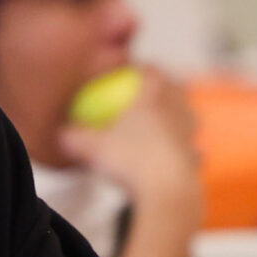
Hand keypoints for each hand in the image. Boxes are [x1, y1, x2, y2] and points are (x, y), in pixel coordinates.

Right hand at [59, 67, 199, 213]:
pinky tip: (183, 153)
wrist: (165, 189)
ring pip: (191, 117)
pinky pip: (193, 149)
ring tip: (175, 117)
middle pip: (178, 90)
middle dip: (170, 86)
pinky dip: (188, 148)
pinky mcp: (194, 159)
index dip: (146, 67)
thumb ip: (76, 138)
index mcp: (151, 100)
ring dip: (184, 114)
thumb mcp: (93, 149)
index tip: (138, 67)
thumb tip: (62, 134)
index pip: (152, 73)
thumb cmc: (129, 161)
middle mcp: (175, 112)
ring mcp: (188, 135)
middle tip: (161, 87)